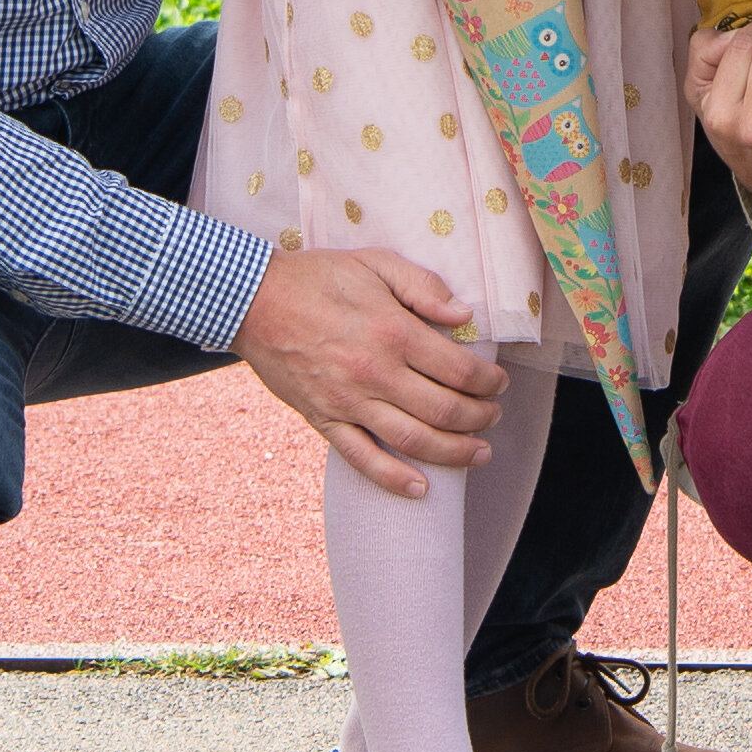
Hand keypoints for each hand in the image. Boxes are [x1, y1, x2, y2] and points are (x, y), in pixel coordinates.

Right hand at [232, 243, 505, 498]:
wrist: (252, 301)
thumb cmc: (317, 277)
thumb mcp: (375, 262)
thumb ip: (423, 286)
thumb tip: (464, 315)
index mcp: (393, 331)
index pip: (459, 370)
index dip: (488, 381)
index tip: (499, 383)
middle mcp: (375, 373)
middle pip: (445, 411)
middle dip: (480, 418)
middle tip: (493, 415)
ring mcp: (348, 402)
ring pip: (413, 441)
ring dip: (454, 453)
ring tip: (478, 453)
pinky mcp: (324, 420)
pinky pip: (362, 459)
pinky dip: (394, 479)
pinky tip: (420, 489)